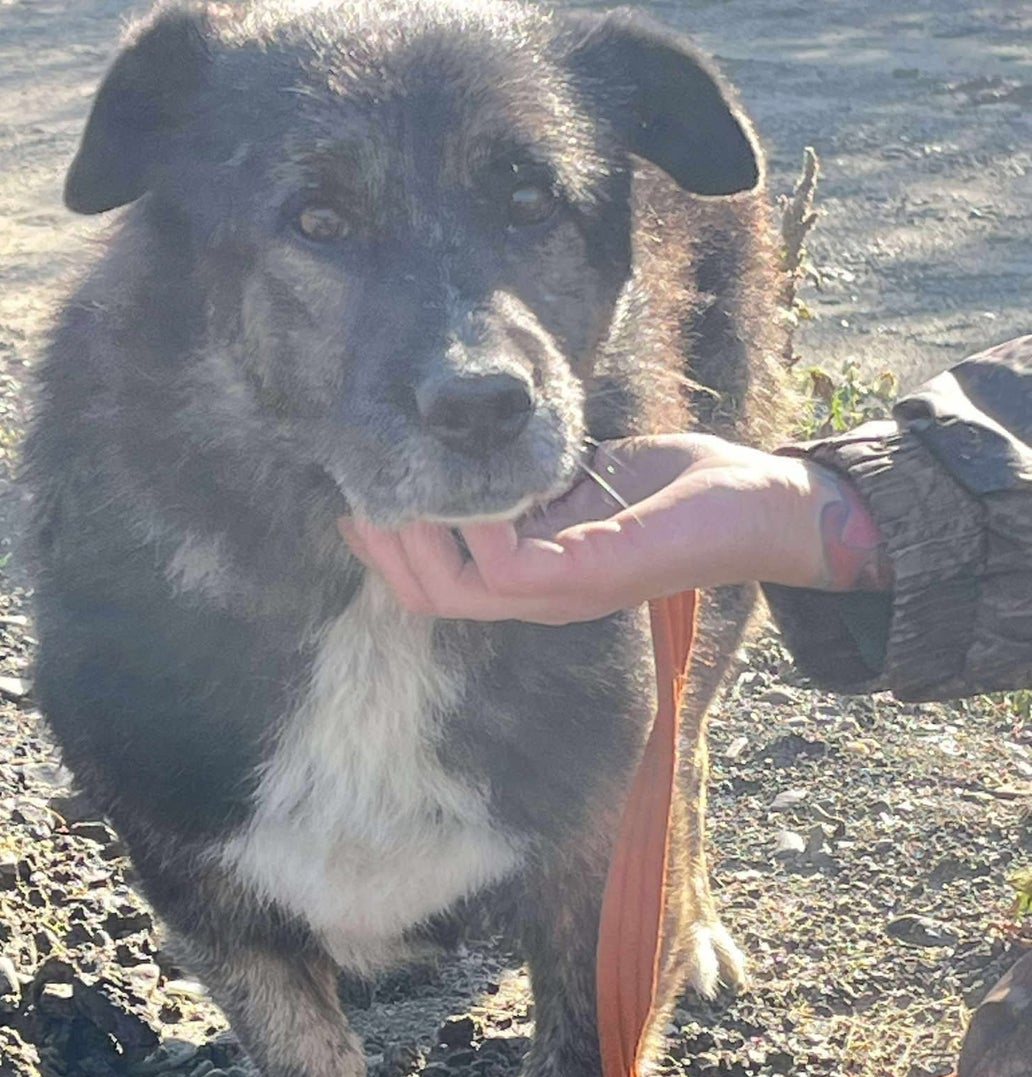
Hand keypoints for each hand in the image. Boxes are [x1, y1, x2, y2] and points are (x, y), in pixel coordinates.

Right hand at [338, 434, 890, 623]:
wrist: (757, 506)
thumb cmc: (677, 487)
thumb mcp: (580, 475)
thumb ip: (524, 472)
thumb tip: (470, 437)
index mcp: (531, 576)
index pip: (433, 583)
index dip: (386, 545)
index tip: (360, 491)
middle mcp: (537, 597)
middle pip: (428, 596)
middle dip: (383, 545)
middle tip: (365, 487)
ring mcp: (560, 595)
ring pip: (451, 589)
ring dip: (416, 536)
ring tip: (404, 483)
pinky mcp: (588, 576)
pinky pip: (502, 566)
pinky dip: (475, 525)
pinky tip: (476, 483)